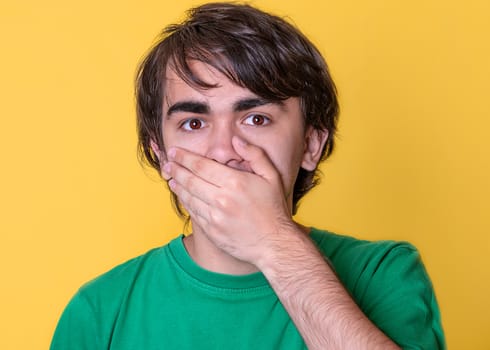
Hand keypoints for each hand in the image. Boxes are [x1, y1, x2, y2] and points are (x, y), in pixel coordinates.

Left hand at [162, 136, 294, 264]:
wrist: (274, 243)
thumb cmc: (274, 208)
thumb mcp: (272, 176)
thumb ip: (254, 155)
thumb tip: (236, 140)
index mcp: (235, 182)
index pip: (201, 165)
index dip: (184, 157)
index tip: (174, 151)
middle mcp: (222, 199)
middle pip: (190, 180)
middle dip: (176, 169)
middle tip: (167, 162)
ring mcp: (215, 216)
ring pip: (189, 197)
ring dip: (177, 185)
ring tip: (171, 177)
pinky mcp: (211, 231)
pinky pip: (193, 212)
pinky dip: (185, 202)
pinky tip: (182, 195)